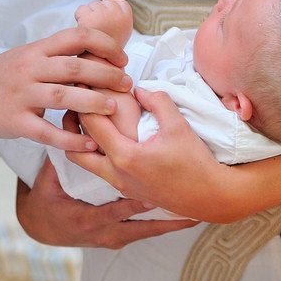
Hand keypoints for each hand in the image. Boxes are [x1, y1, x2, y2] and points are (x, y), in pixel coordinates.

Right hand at [0, 26, 131, 151]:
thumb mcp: (31, 56)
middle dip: (107, 74)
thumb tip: (104, 50)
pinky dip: (70, 139)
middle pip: (75, 68)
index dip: (105, 45)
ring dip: (93, 102)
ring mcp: (21, 96)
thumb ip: (62, 54)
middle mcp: (29, 69)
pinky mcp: (15, 122)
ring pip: (63, 97)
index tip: (122, 59)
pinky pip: (46, 132)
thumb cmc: (8, 76)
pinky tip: (90, 144)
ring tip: (114, 108)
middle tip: (127, 84)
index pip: (76, 36)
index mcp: (37, 50)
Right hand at [16, 158, 197, 248]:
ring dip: (172, 224)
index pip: (117, 211)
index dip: (137, 204)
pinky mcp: (121, 239)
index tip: (159, 195)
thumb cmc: (47, 203)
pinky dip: (166, 225)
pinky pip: (147, 232)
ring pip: (150, 232)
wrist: (42, 229)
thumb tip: (69, 132)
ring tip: (198, 216)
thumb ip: (60, 160)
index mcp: (90, 220)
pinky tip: (186, 219)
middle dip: (168, 220)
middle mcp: (107, 234)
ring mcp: (115, 239)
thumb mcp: (48, 184)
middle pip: (143, 227)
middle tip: (193, 211)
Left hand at [67, 88, 238, 221]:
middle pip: (75, 150)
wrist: (209, 196)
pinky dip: (97, 155)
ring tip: (92, 123)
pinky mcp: (127, 191)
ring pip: (86, 164)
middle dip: (72, 127)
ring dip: (83, 144)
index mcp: (125, 156)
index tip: (84, 84)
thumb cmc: (195, 162)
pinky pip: (101, 171)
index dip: (84, 101)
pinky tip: (110, 141)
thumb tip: (139, 90)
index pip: (92, 124)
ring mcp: (120, 185)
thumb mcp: (179, 125)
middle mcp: (116, 173)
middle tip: (78, 107)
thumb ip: (158, 101)